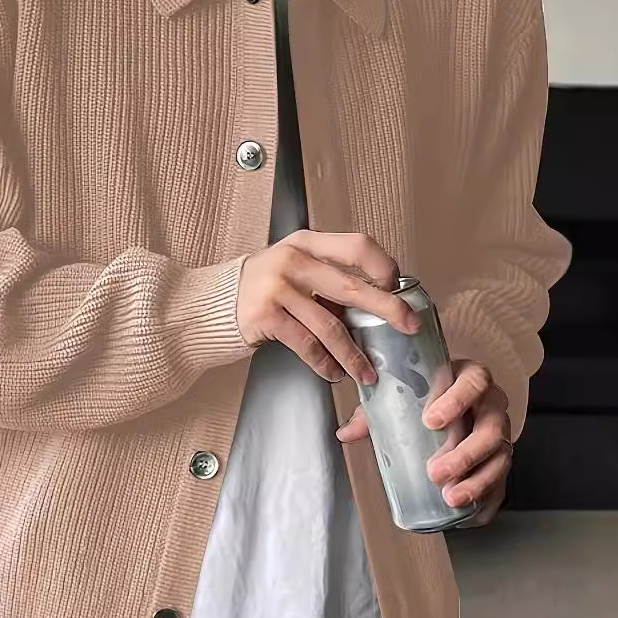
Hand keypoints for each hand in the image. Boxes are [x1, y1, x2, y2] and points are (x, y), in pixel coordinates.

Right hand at [236, 231, 419, 383]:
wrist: (209, 305)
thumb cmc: (259, 289)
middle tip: (408, 326)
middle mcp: (293, 260)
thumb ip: (327, 277)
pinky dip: (325, 363)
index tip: (398, 288)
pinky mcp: (265, 317)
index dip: (383, 267)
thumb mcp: (293, 268)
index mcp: (306, 243)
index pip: (357, 245)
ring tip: (367, 372)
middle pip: (351, 286)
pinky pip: (306, 345)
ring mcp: (277, 288)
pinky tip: (334, 374)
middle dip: (386, 309)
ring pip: (330, 325)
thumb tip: (375, 303)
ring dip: (353, 353)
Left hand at [336, 359, 511, 526]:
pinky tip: (471, 515)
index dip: (456, 400)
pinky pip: (502, 482)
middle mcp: (492, 405)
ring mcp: (501, 433)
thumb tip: (345, 433)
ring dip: (477, 480)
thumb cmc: (425, 397)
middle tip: (435, 472)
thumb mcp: (400, 396)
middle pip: (491, 427)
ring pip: (500, 457)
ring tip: (450, 497)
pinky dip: (488, 500)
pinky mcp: (500, 459)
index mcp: (469, 378)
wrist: (452, 403)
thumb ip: (374, 412)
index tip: (430, 421)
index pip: (473, 382)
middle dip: (465, 453)